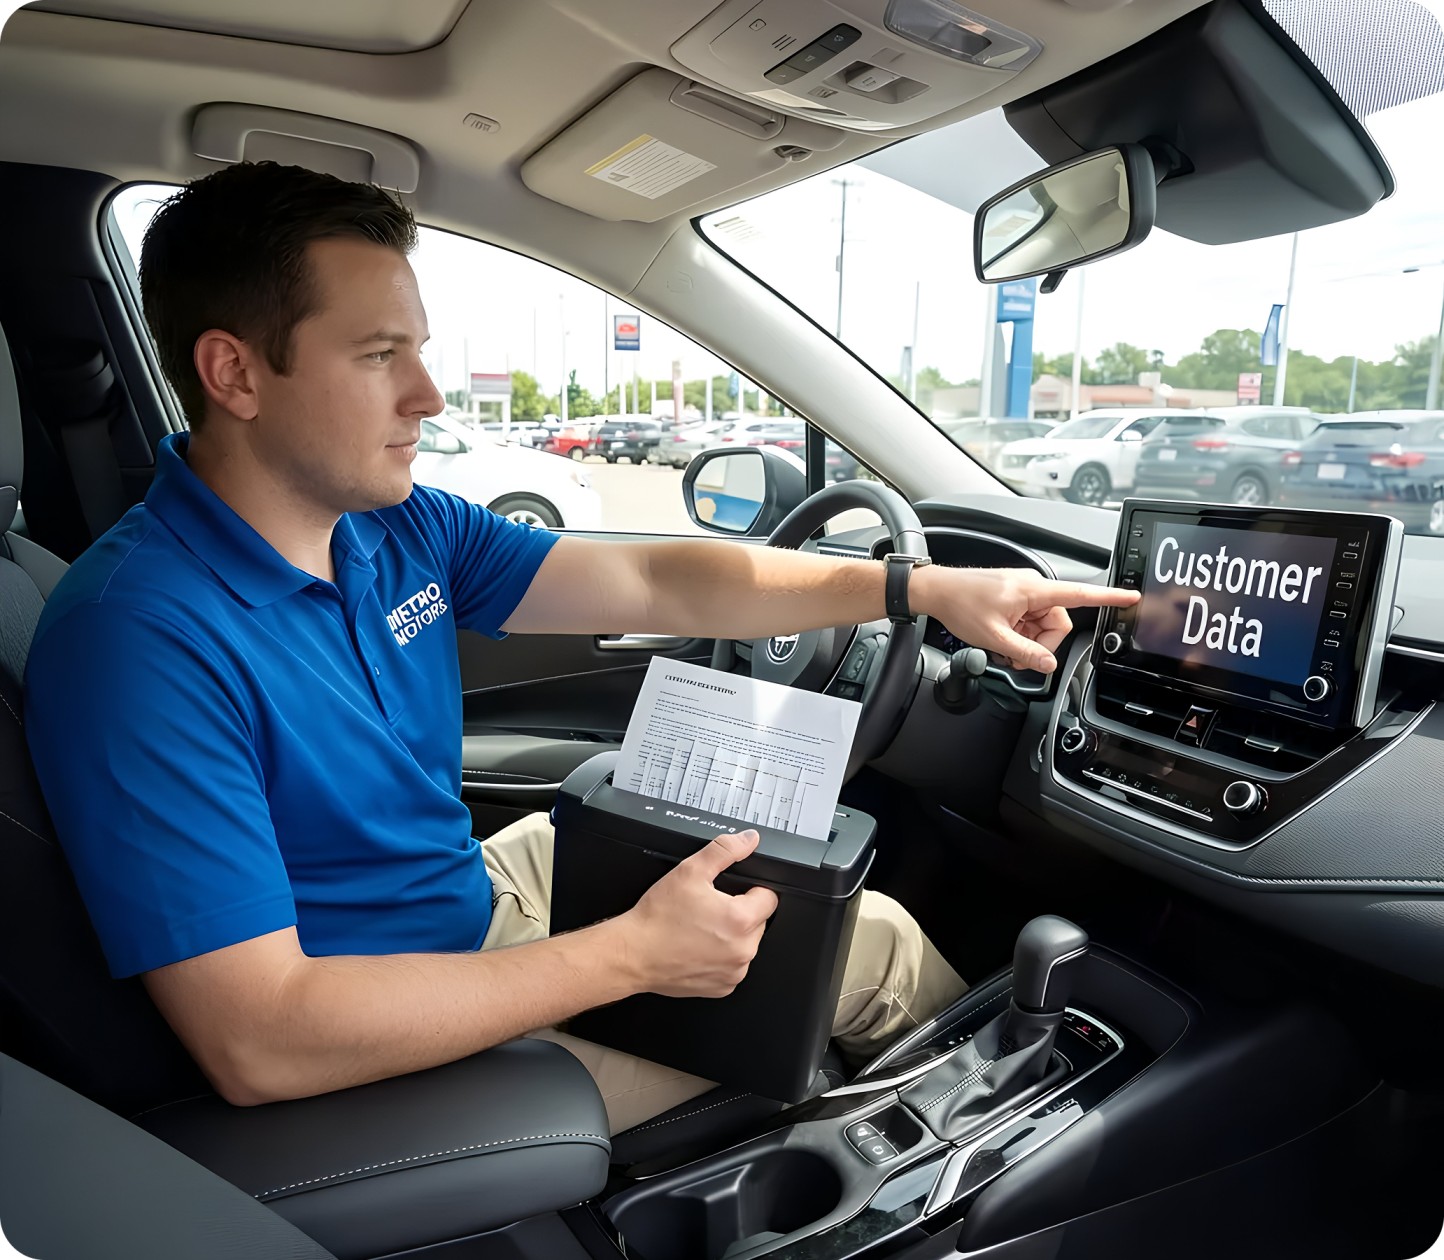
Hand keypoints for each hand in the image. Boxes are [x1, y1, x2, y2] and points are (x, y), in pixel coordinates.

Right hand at [621, 829, 779, 997]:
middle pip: (758, 921)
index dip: (750, 889)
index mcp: (741, 920)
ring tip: (701, 928)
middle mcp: (743, 950)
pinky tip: (698, 947)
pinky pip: (732, 966)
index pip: (769, 897)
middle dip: (739, 912)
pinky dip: (720, 957)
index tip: (730, 892)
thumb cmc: (658, 918)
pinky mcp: (723, 987)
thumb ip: (724, 850)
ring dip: (731, 936)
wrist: (633, 954)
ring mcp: (734, 972)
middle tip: (709, 909)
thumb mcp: (690, 870)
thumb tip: (748, 840)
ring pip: (746, 944)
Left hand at [915, 567, 1139, 673]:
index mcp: (1033, 589)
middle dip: (1042, 644)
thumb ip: (1025, 653)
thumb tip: (1048, 664)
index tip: (1130, 597)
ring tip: (1004, 648)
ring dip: (1028, 642)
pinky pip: (1028, 621)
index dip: (1107, 597)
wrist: (936, 591)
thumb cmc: (960, 604)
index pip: (1079, 593)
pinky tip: (1002, 641)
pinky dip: (1019, 636)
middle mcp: (1031, 587)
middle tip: (1018, 656)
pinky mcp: (1014, 598)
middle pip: (1057, 622)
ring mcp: (1022, 592)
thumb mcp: (994, 637)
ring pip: (1042, 625)